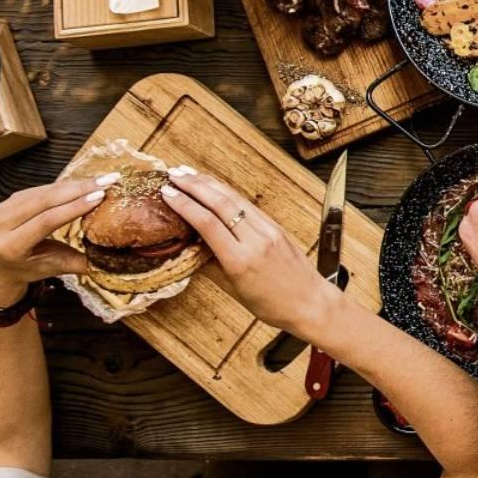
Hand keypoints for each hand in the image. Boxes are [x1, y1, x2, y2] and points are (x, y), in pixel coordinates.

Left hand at [0, 175, 115, 293]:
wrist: (0, 265)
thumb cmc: (27, 269)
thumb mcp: (52, 268)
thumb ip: (80, 263)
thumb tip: (116, 261)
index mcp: (11, 246)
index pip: (46, 221)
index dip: (74, 207)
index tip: (100, 196)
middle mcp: (0, 225)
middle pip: (44, 200)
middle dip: (80, 188)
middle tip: (109, 180)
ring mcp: (1, 209)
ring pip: (43, 191)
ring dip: (75, 184)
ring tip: (102, 179)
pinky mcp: (9, 199)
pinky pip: (40, 188)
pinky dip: (64, 185)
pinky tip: (84, 182)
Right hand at [160, 167, 340, 335]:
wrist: (310, 302)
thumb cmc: (271, 304)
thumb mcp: (233, 289)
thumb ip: (210, 265)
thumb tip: (188, 246)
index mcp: (240, 260)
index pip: (207, 223)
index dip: (185, 204)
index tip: (167, 193)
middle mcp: (256, 240)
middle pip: (221, 204)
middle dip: (194, 185)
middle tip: (173, 174)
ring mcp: (269, 231)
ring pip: (235, 200)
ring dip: (210, 183)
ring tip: (188, 173)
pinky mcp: (276, 227)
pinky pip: (249, 206)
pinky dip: (228, 193)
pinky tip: (215, 186)